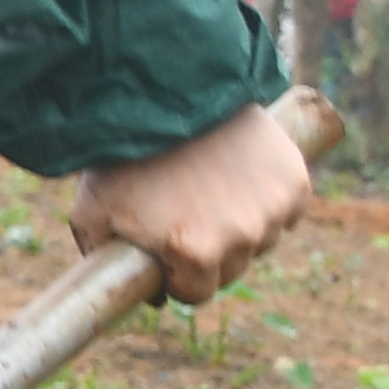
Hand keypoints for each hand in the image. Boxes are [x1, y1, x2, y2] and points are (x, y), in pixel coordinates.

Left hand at [69, 102, 317, 303]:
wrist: (166, 93)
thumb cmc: (122, 155)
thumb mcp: (92, 213)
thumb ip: (107, 259)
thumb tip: (148, 295)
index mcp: (195, 252)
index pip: (196, 293)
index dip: (178, 278)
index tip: (167, 256)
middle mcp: (242, 236)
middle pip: (230, 269)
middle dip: (208, 254)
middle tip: (185, 217)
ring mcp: (273, 209)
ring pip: (260, 239)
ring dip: (240, 227)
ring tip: (208, 190)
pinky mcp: (295, 182)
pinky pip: (285, 210)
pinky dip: (267, 201)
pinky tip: (238, 177)